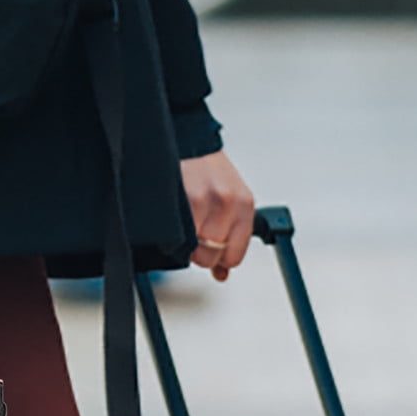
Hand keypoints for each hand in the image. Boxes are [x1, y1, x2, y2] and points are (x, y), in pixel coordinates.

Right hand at [181, 151, 254, 282]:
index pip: (234, 255)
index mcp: (244, 204)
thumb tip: (222, 274)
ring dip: (185, 245)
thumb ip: (230, 235)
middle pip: (211, 255)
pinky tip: (175, 221)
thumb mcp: (230, 199)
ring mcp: (204, 200)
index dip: (220, 260)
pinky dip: (173, 236)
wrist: (188, 141)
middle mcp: (227, 202)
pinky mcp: (183, 198)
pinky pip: (177, 236)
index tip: (213, 255)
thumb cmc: (208, 170)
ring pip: (192, 248)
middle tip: (194, 238)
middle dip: (200, 253)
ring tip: (185, 226)